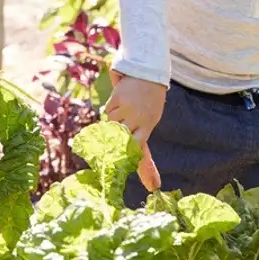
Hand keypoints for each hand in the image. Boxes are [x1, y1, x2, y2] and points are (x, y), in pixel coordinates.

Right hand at [103, 72, 164, 192]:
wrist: (146, 73)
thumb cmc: (150, 100)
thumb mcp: (150, 118)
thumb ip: (139, 135)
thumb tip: (136, 156)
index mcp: (147, 125)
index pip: (141, 151)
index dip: (145, 170)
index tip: (151, 186)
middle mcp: (136, 119)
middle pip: (120, 139)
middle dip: (116, 141)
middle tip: (118, 137)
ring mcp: (124, 109)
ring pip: (111, 125)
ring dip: (114, 122)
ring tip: (125, 110)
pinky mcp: (115, 100)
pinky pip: (108, 112)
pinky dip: (112, 109)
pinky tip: (121, 101)